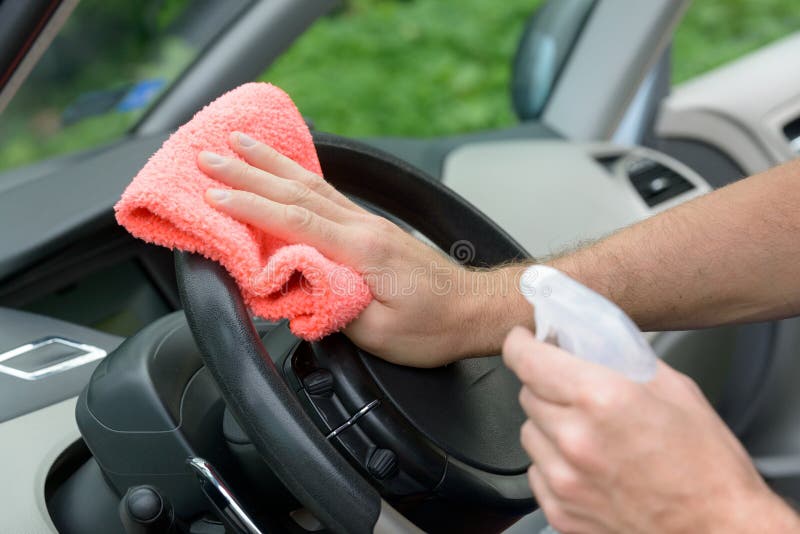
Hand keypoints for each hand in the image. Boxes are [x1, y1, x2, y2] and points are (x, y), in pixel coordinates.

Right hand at [198, 132, 529, 365]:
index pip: (296, 220)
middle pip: (297, 192)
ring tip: (241, 142)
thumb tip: (298, 291)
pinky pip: (328, 193)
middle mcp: (364, 226)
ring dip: (272, 163)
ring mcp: (369, 222)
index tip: (214, 194)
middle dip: (248, 172)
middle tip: (210, 155)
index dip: (251, 207)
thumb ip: (334, 306)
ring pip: (312, 184)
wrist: (474, 309)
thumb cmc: (434, 325)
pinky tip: (286, 168)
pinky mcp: (373, 227)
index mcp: (362, 250)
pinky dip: (300, 175)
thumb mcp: (380, 332)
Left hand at [502, 326, 798, 532]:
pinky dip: (553, 463)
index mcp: (600, 398)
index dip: (520, 344)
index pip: (526, 358)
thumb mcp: (675, 390)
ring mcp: (564, 479)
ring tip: (589, 433)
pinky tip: (588, 464)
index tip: (523, 340)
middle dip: (546, 385)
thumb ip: (623, 360)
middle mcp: (574, 438)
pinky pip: (536, 471)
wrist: (719, 532)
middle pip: (526, 393)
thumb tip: (590, 342)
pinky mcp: (560, 510)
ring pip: (529, 432)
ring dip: (549, 425)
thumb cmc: (707, 466)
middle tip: (576, 391)